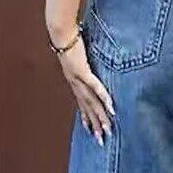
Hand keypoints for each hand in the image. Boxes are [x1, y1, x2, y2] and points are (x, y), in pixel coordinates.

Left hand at [50, 26, 114, 145]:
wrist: (61, 32)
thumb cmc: (68, 40)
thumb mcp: (75, 55)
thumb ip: (82, 62)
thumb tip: (88, 65)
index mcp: (74, 82)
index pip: (81, 104)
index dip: (86, 118)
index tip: (91, 131)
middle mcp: (75, 84)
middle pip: (87, 108)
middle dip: (95, 125)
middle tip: (101, 140)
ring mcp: (79, 79)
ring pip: (92, 103)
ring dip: (100, 117)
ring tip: (108, 129)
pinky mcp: (83, 72)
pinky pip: (96, 88)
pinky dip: (104, 99)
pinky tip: (111, 109)